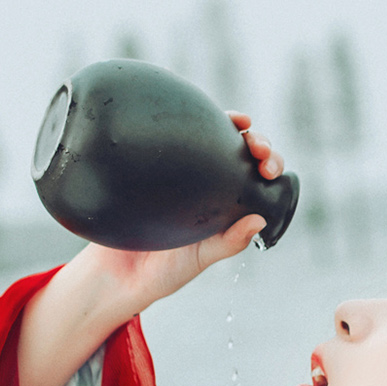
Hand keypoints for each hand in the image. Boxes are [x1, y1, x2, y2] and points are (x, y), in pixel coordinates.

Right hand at [74, 112, 283, 315]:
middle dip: (258, 143)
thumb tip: (259, 221)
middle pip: (243, 152)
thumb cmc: (163, 270)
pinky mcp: (157, 162)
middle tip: (257, 150)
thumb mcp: (201, 257)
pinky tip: (200, 115)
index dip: (270, 165)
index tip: (268, 169)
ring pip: (215, 136)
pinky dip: (193, 119)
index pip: (258, 178)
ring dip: (234, 124)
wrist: (117, 270)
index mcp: (228, 206)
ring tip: (241, 124)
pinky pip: (177, 136)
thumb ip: (229, 242)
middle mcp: (210, 184)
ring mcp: (184, 170)